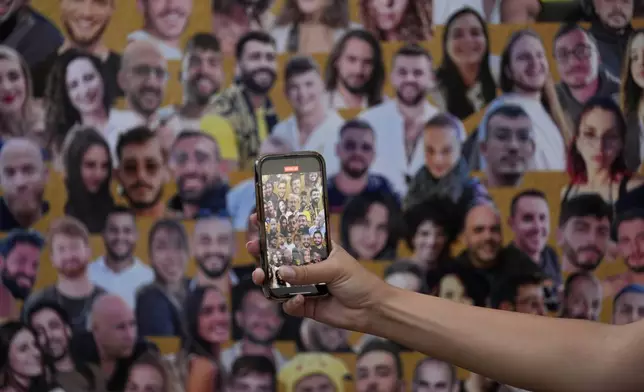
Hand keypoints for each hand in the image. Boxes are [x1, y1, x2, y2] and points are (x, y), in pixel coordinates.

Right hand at [245, 214, 389, 332]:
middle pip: (276, 257)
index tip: (256, 218)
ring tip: (260, 276)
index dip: (273, 226)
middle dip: (261, 252)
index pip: (291, 235)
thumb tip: (281, 271)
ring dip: (265, 278)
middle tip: (252, 247)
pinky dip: (288, 303)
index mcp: (314, 249)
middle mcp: (305, 266)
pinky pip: (287, 304)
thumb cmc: (358, 280)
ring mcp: (302, 286)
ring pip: (276, 281)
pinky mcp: (303, 305)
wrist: (371, 309)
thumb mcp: (335, 268)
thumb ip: (308, 271)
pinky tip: (297, 300)